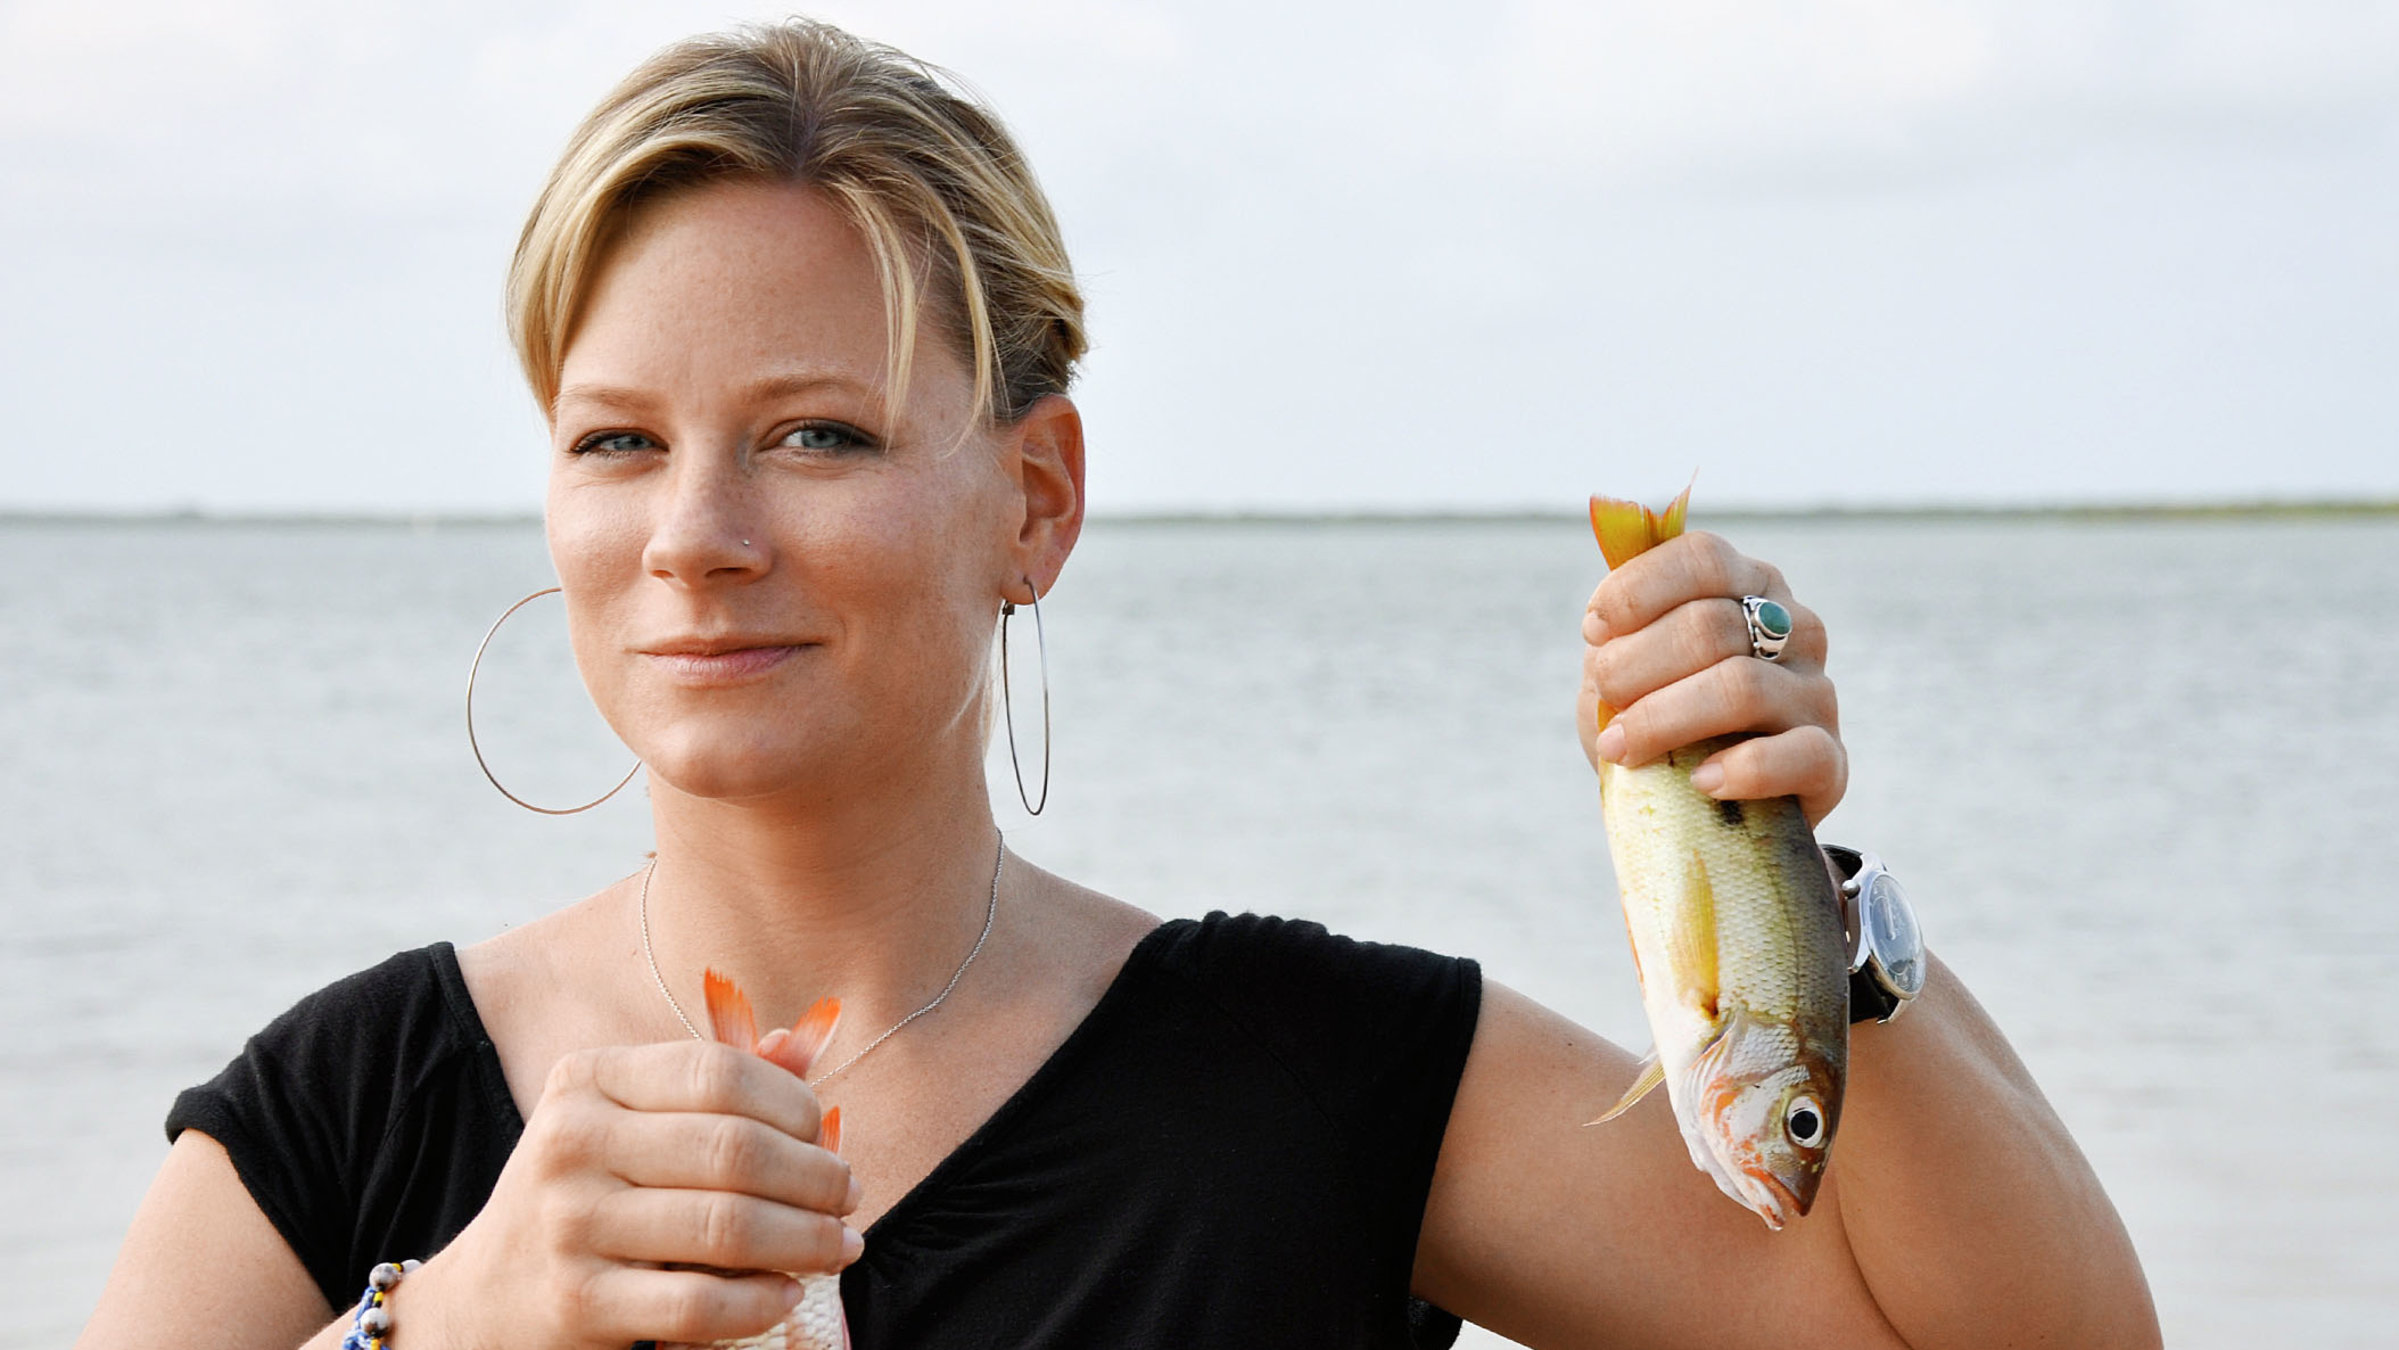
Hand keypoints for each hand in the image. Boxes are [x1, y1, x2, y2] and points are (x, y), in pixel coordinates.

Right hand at [391, 1039, 860, 1349]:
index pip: (719, 1072)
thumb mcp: (628, 1123)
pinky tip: (787, 1293)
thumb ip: (712, 1087)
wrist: (483, 1299)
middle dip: (816, 1177)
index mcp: (589, 1079)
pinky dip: (761, 1300)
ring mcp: (569, 1223)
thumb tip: (804, 1043)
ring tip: (840, 1246)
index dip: (793, 1103)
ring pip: (728, 1225)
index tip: (828, 1133)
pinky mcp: (576, 1301)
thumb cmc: (585, 1197)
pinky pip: (699, 1301)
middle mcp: (572, 1141)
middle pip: (735, 1149)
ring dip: (807, 1240)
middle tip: (851, 1197)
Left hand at [1576, 530, 1846, 823]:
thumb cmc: (1658, 723)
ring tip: (1620, 747)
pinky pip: (1795, 755)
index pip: (1702, 558)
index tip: (1593, 630)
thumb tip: (1604, 624)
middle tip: (1604, 697)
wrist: (1693, 806)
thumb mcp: (1628, 668)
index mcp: (1750, 586)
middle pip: (1708, 626)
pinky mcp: (1829, 760)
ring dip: (1661, 718)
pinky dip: (1740, 769)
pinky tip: (1700, 781)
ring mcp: (1817, 693)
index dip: (1636, 591)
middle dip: (1633, 664)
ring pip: (1739, 687)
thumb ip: (1620, 634)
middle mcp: (1795, 629)